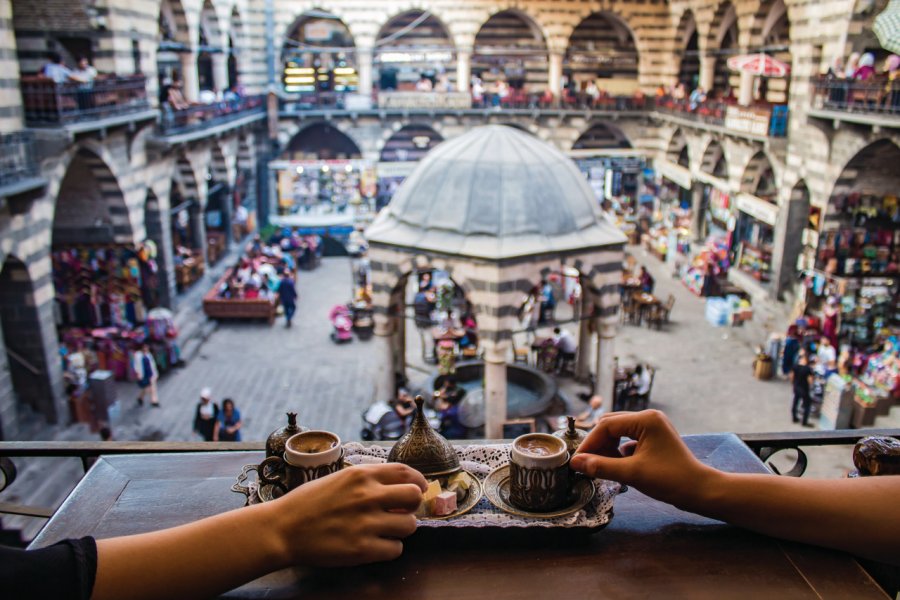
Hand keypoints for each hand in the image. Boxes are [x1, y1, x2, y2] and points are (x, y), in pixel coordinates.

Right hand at [269, 463, 426, 567]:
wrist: (282, 529)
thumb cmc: (308, 503)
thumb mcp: (339, 479)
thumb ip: (367, 481)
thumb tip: (397, 488)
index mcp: (361, 475)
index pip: (407, 472)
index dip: (418, 482)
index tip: (418, 489)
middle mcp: (367, 496)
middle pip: (415, 497)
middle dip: (412, 506)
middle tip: (401, 512)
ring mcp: (366, 523)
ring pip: (410, 526)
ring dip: (400, 529)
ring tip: (384, 530)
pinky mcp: (362, 549)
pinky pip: (395, 549)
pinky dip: (389, 549)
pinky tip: (374, 545)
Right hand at [569, 410, 714, 510]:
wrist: (700, 491)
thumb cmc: (671, 480)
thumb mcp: (632, 474)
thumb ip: (601, 467)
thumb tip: (575, 463)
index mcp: (646, 419)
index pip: (607, 426)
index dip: (590, 443)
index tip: (577, 461)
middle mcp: (649, 418)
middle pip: (611, 426)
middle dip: (598, 445)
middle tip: (586, 464)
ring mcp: (653, 428)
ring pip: (619, 433)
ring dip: (607, 449)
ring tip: (601, 466)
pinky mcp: (655, 439)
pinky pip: (629, 440)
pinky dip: (619, 452)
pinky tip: (617, 466)